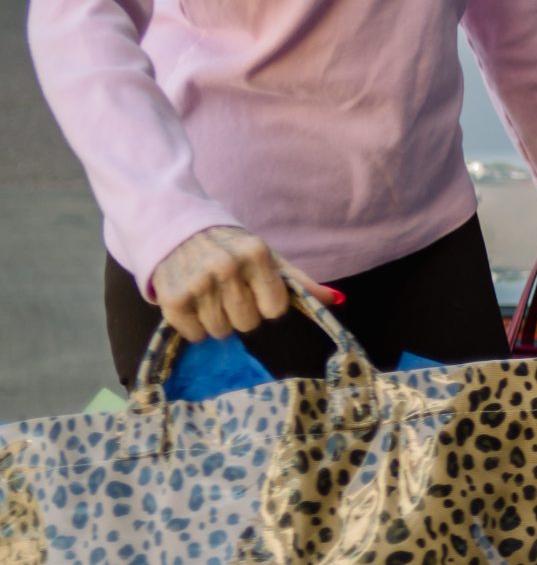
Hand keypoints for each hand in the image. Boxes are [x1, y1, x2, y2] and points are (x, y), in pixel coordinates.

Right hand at [147, 225, 340, 343]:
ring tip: (209, 297)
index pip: (275, 308)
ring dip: (217, 321)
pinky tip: (192, 304)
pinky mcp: (172, 298)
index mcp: (257, 255)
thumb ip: (299, 281)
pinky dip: (194, 327)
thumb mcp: (267, 257)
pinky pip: (194, 335)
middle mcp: (227, 267)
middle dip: (241, 314)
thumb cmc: (230, 247)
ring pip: (221, 331)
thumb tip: (336, 300)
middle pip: (248, 323)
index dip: (266, 306)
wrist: (177, 229)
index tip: (255, 293)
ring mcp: (197, 283)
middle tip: (228, 294)